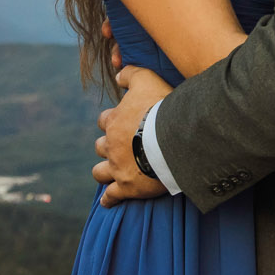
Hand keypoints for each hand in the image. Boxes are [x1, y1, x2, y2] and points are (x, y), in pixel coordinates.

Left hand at [94, 67, 168, 205]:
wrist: (174, 138)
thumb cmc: (162, 107)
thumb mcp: (147, 79)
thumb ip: (131, 74)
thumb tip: (118, 74)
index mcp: (115, 121)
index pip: (105, 120)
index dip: (112, 121)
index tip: (122, 123)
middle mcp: (111, 145)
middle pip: (100, 147)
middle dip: (107, 147)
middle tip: (120, 148)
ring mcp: (118, 167)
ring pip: (100, 172)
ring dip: (104, 171)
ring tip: (112, 172)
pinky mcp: (127, 187)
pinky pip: (111, 196)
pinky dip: (109, 199)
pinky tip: (109, 201)